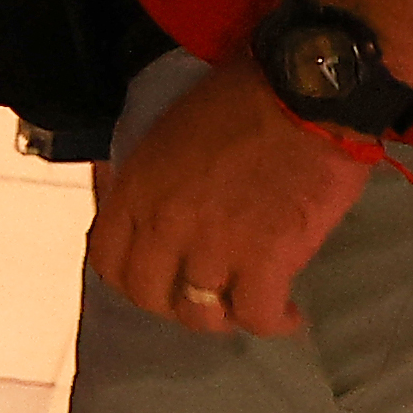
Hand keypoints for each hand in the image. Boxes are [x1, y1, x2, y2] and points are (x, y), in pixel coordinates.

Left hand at [82, 58, 366, 337]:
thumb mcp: (169, 129)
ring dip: (221, 316)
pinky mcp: (268, 260)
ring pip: (201, 315)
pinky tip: (288, 313)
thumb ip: (149, 176)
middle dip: (171, 302)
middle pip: (149, 295)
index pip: (106, 259)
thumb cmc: (242, 96)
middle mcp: (165, 225)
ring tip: (242, 305)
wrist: (306, 91)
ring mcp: (214, 247)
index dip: (128, 275)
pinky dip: (275, 321)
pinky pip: (259, 316)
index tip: (153, 273)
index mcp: (137, 188)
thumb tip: (136, 202)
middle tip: (200, 294)